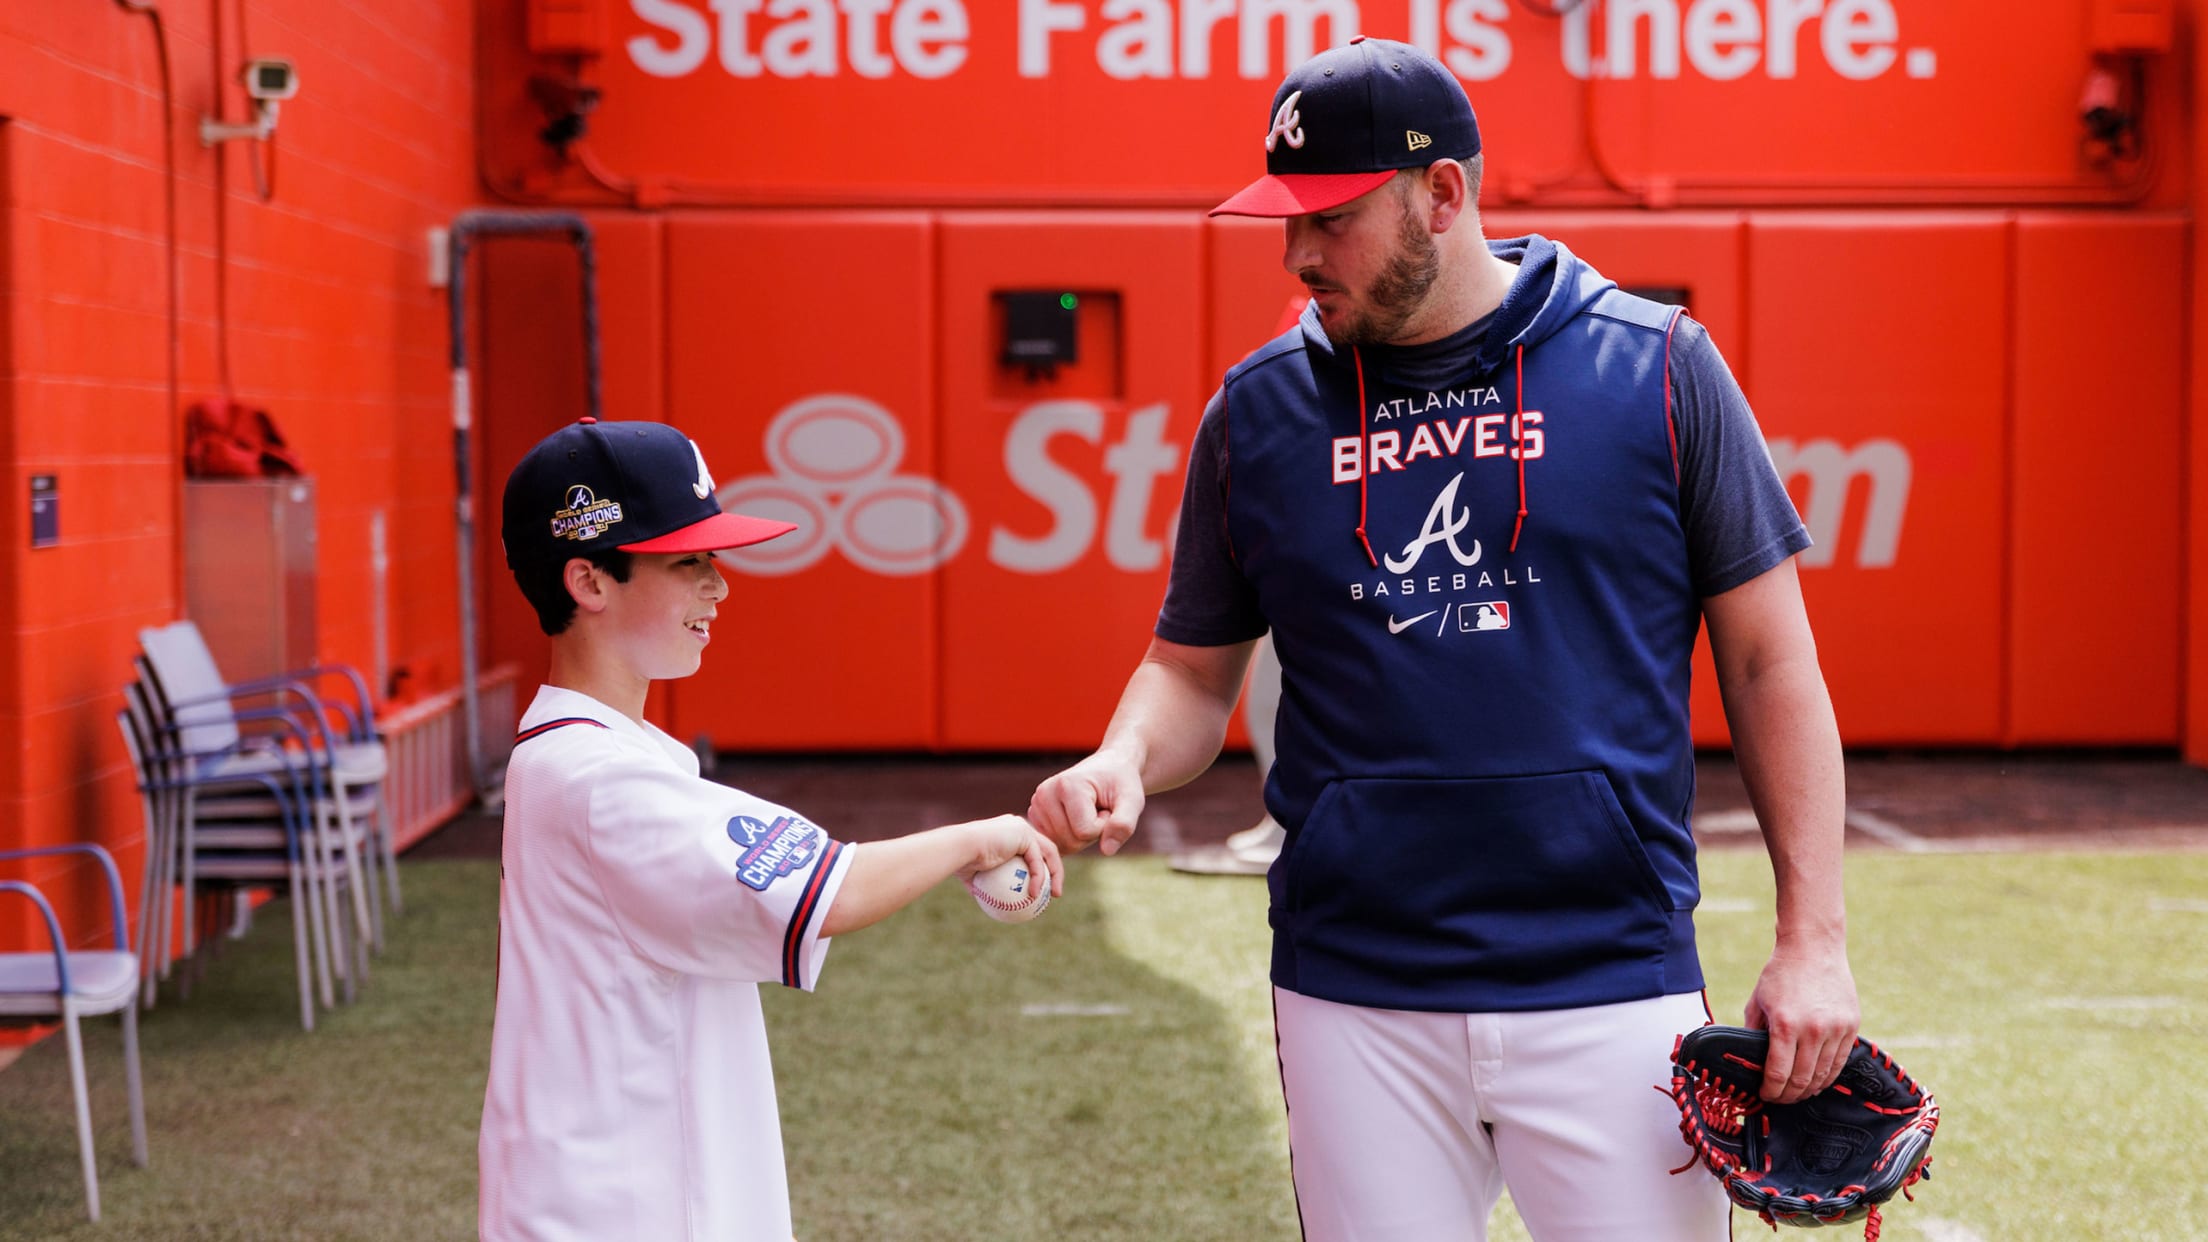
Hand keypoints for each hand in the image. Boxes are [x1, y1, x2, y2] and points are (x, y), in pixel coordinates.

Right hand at [955, 814, 1063, 898]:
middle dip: (1055, 871)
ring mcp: (1023, 828)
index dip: (1042, 868)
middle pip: (1046, 849)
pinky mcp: (1025, 834)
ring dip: (1056, 875)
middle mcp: (1019, 827)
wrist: (959, 848)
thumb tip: (989, 902)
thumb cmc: (961, 863)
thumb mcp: (973, 876)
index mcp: (1009, 834)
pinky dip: (1039, 878)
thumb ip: (984, 884)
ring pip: (1048, 853)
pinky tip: (1035, 895)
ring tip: (1053, 896)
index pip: (1032, 850)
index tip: (1041, 889)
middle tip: (1053, 893)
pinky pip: (1037, 861)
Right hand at [1028, 751, 1145, 855]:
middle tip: (1098, 809)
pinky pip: (1055, 845)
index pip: (1085, 831)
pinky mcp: (1034, 817)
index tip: (1107, 806)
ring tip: (1089, 812)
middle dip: (1092, 832)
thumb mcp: (1132, 800)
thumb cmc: (1121, 784)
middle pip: (1070, 841)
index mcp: (1066, 785)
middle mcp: (1045, 794)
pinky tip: (1076, 820)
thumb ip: (1124, 824)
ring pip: (1062, 845)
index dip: (1104, 825)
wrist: (1109, 769)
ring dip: (1082, 836)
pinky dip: (1070, 839)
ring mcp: (1036, 806)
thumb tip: (1107, 851)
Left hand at [1742, 946, 1858, 1102]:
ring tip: (1798, 1092)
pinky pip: (1840, 1061)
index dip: (1771, 1091)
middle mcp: (1813, 1030)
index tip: (1765, 1096)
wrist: (1813, 948)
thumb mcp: (1757, 1003)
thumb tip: (1749, 1062)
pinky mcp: (1851, 1026)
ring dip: (1809, 1089)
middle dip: (1789, 1095)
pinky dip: (1828, 1076)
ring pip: (1824, 1075)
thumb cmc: (1780, 974)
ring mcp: (1836, 1029)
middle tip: (1780, 1098)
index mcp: (1785, 1025)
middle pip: (1803, 1080)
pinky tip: (1817, 1079)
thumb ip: (1753, 1033)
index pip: (1778, 1074)